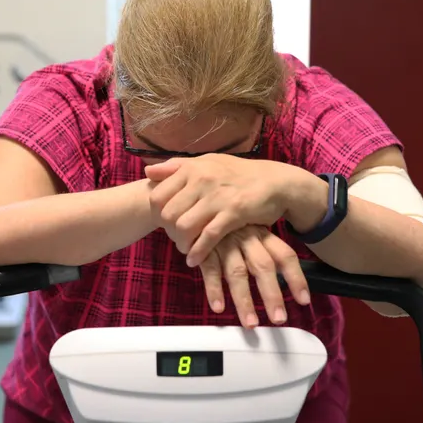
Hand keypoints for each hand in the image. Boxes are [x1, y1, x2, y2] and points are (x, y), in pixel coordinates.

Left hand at [146, 155, 302, 266]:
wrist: (275, 182)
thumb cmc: (238, 174)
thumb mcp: (208, 163)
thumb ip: (177, 167)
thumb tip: (147, 171)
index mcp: (193, 168)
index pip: (157, 195)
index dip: (156, 214)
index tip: (164, 223)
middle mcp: (202, 180)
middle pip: (167, 214)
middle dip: (167, 231)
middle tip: (175, 238)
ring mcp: (218, 197)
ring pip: (184, 226)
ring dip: (181, 243)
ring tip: (185, 248)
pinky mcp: (234, 213)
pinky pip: (208, 236)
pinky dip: (198, 252)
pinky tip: (194, 260)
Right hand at [200, 226, 310, 327]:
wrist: (197, 209)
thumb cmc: (228, 227)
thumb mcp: (250, 233)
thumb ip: (263, 254)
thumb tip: (281, 286)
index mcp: (262, 234)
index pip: (285, 255)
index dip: (296, 277)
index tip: (304, 301)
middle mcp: (247, 238)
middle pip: (263, 267)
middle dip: (272, 295)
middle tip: (279, 319)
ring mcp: (225, 243)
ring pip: (237, 272)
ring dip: (244, 300)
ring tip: (250, 323)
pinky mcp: (204, 249)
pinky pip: (210, 270)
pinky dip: (214, 290)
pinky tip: (219, 307)